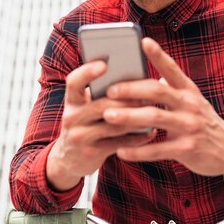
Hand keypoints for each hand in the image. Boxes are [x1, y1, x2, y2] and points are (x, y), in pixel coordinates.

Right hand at [46, 60, 155, 191]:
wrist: (69, 159)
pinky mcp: (91, 153)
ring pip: (113, 125)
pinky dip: (137, 138)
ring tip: (154, 111)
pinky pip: (119, 143)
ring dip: (136, 118)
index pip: (74, 82)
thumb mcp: (85, 107)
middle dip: (127, 100)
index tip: (105, 64)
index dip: (87, 72)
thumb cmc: (86, 123)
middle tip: (148, 94)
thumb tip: (133, 78)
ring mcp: (79, 137)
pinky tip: (151, 132)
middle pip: (101, 105)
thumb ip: (101, 94)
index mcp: (71, 100)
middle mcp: (71, 117)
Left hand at [103, 38, 223, 189]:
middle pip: (157, 91)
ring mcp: (189, 126)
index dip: (158, 55)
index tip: (144, 41)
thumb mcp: (194, 102)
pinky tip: (120, 151)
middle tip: (110, 90)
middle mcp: (190, 105)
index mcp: (189, 91)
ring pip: (155, 117)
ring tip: (108, 116)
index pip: (172, 68)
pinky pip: (157, 149)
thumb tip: (156, 78)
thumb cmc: (204, 123)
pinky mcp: (187, 149)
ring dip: (129, 116)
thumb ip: (174, 91)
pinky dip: (137, 151)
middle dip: (132, 89)